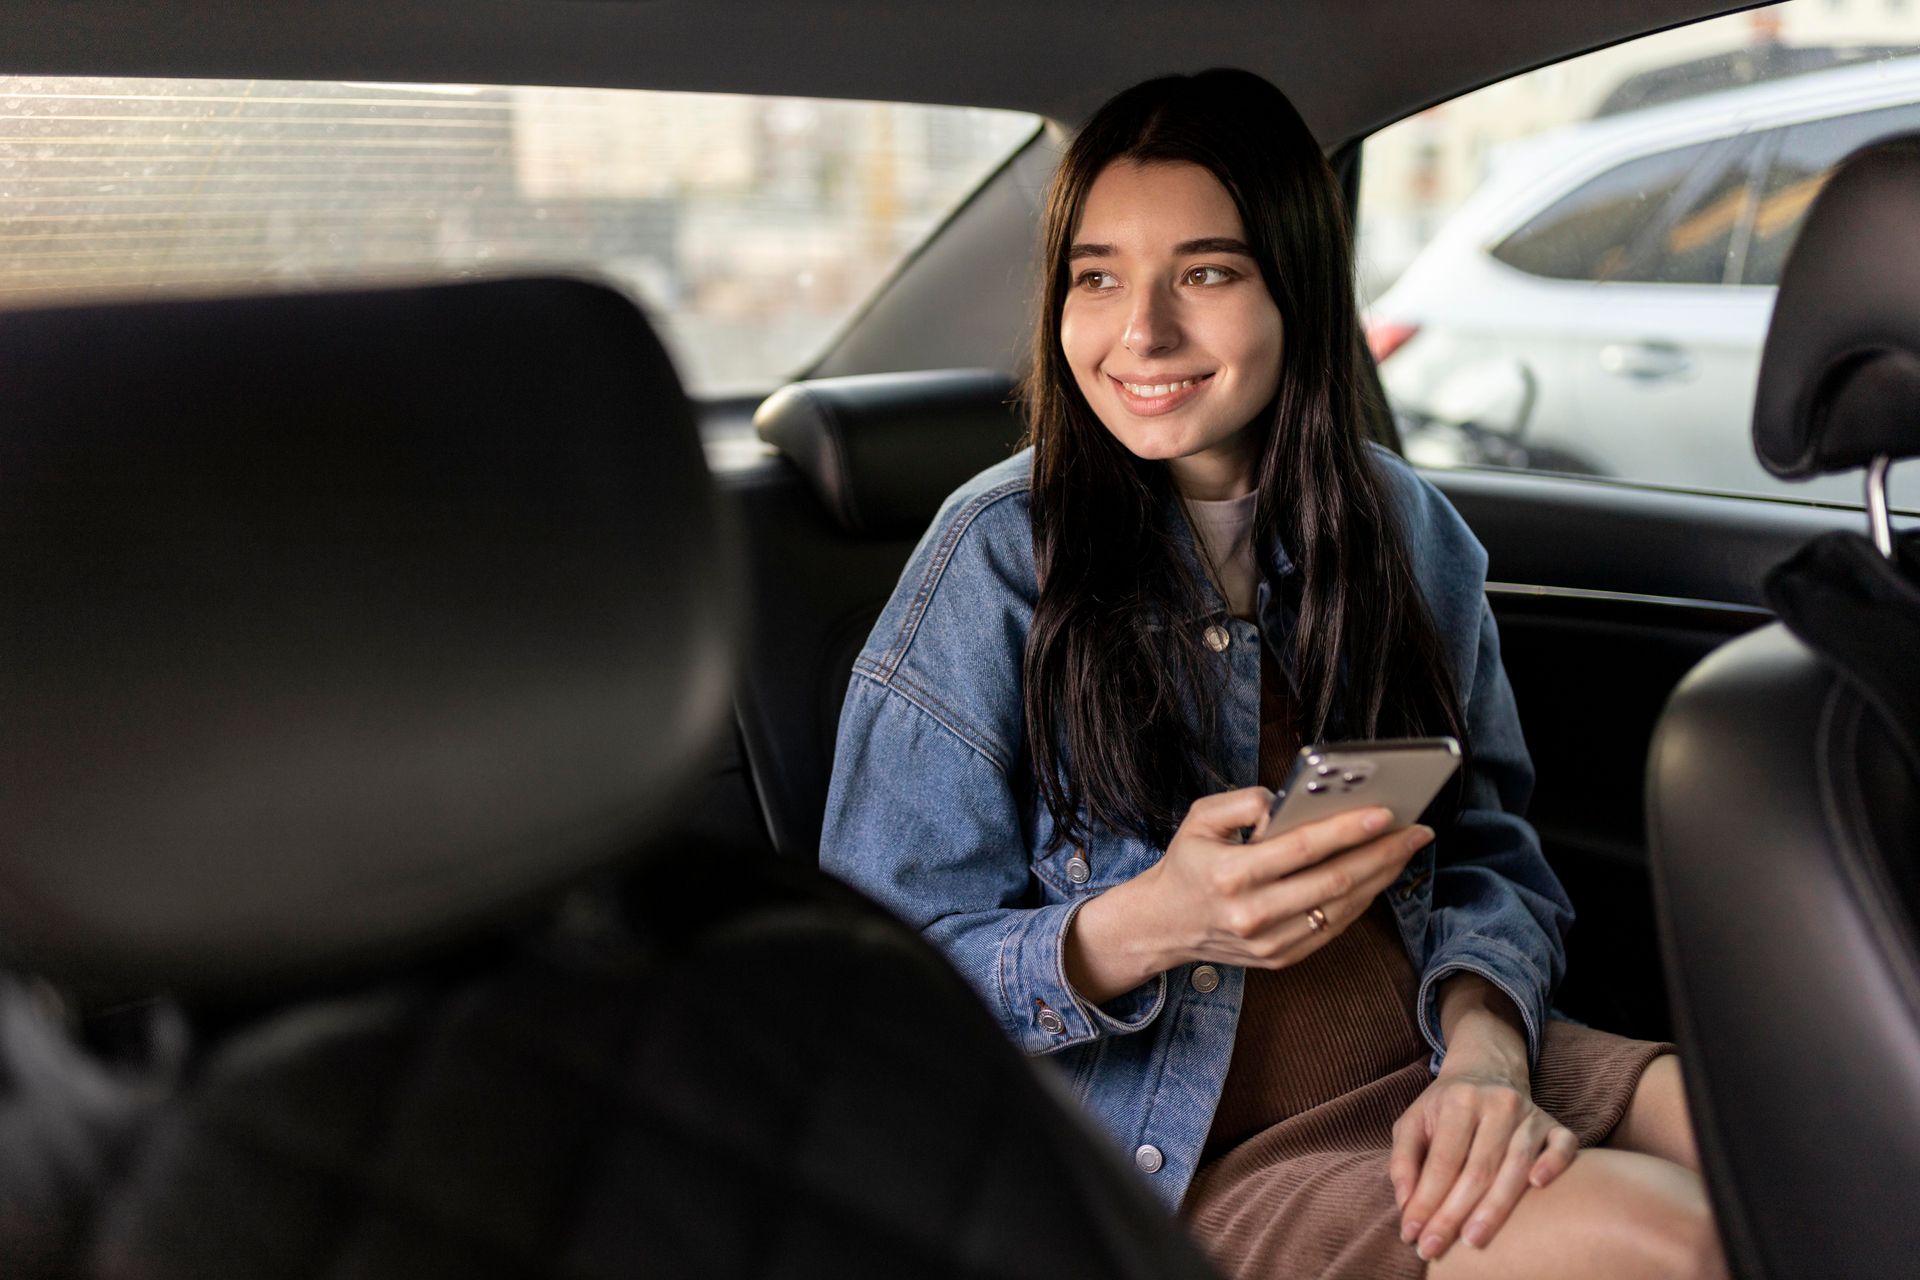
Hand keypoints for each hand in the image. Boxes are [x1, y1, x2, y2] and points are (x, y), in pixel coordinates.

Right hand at [1148, 787, 1432, 964]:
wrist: (1165, 925)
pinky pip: (1333, 927)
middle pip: (1334, 881)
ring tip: (1405, 849)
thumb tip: (1291, 803)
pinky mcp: (1281, 958)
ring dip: (1381, 877)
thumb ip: (1244, 801)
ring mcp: (1270, 942)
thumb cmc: (1189, 863)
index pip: (1302, 849)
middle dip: (1382, 853)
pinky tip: (1378, 876)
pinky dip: (1362, 900)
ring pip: (1342, 907)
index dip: (1348, 830)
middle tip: (1416, 830)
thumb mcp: (1200, 818)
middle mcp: (1252, 914)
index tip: (1385, 813)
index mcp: (1230, 874)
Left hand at [1389, 1069, 1577, 1261]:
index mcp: (1459, 1101)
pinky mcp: (1555, 1125)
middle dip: (1454, 1214)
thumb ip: (1403, 1161)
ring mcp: (1530, 1114)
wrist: (1485, 1072)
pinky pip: (1564, 1146)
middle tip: (1436, 1248)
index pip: (1442, 1162)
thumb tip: (1406, 1206)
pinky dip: (1553, 1165)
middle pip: (1477, 1169)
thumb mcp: (1413, 1123)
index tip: (1413, 1234)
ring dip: (1495, 1208)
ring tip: (1474, 1240)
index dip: (1426, 1201)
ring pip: (1516, 1166)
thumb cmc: (1444, 1108)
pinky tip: (1538, 1187)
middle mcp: (1497, 1104)